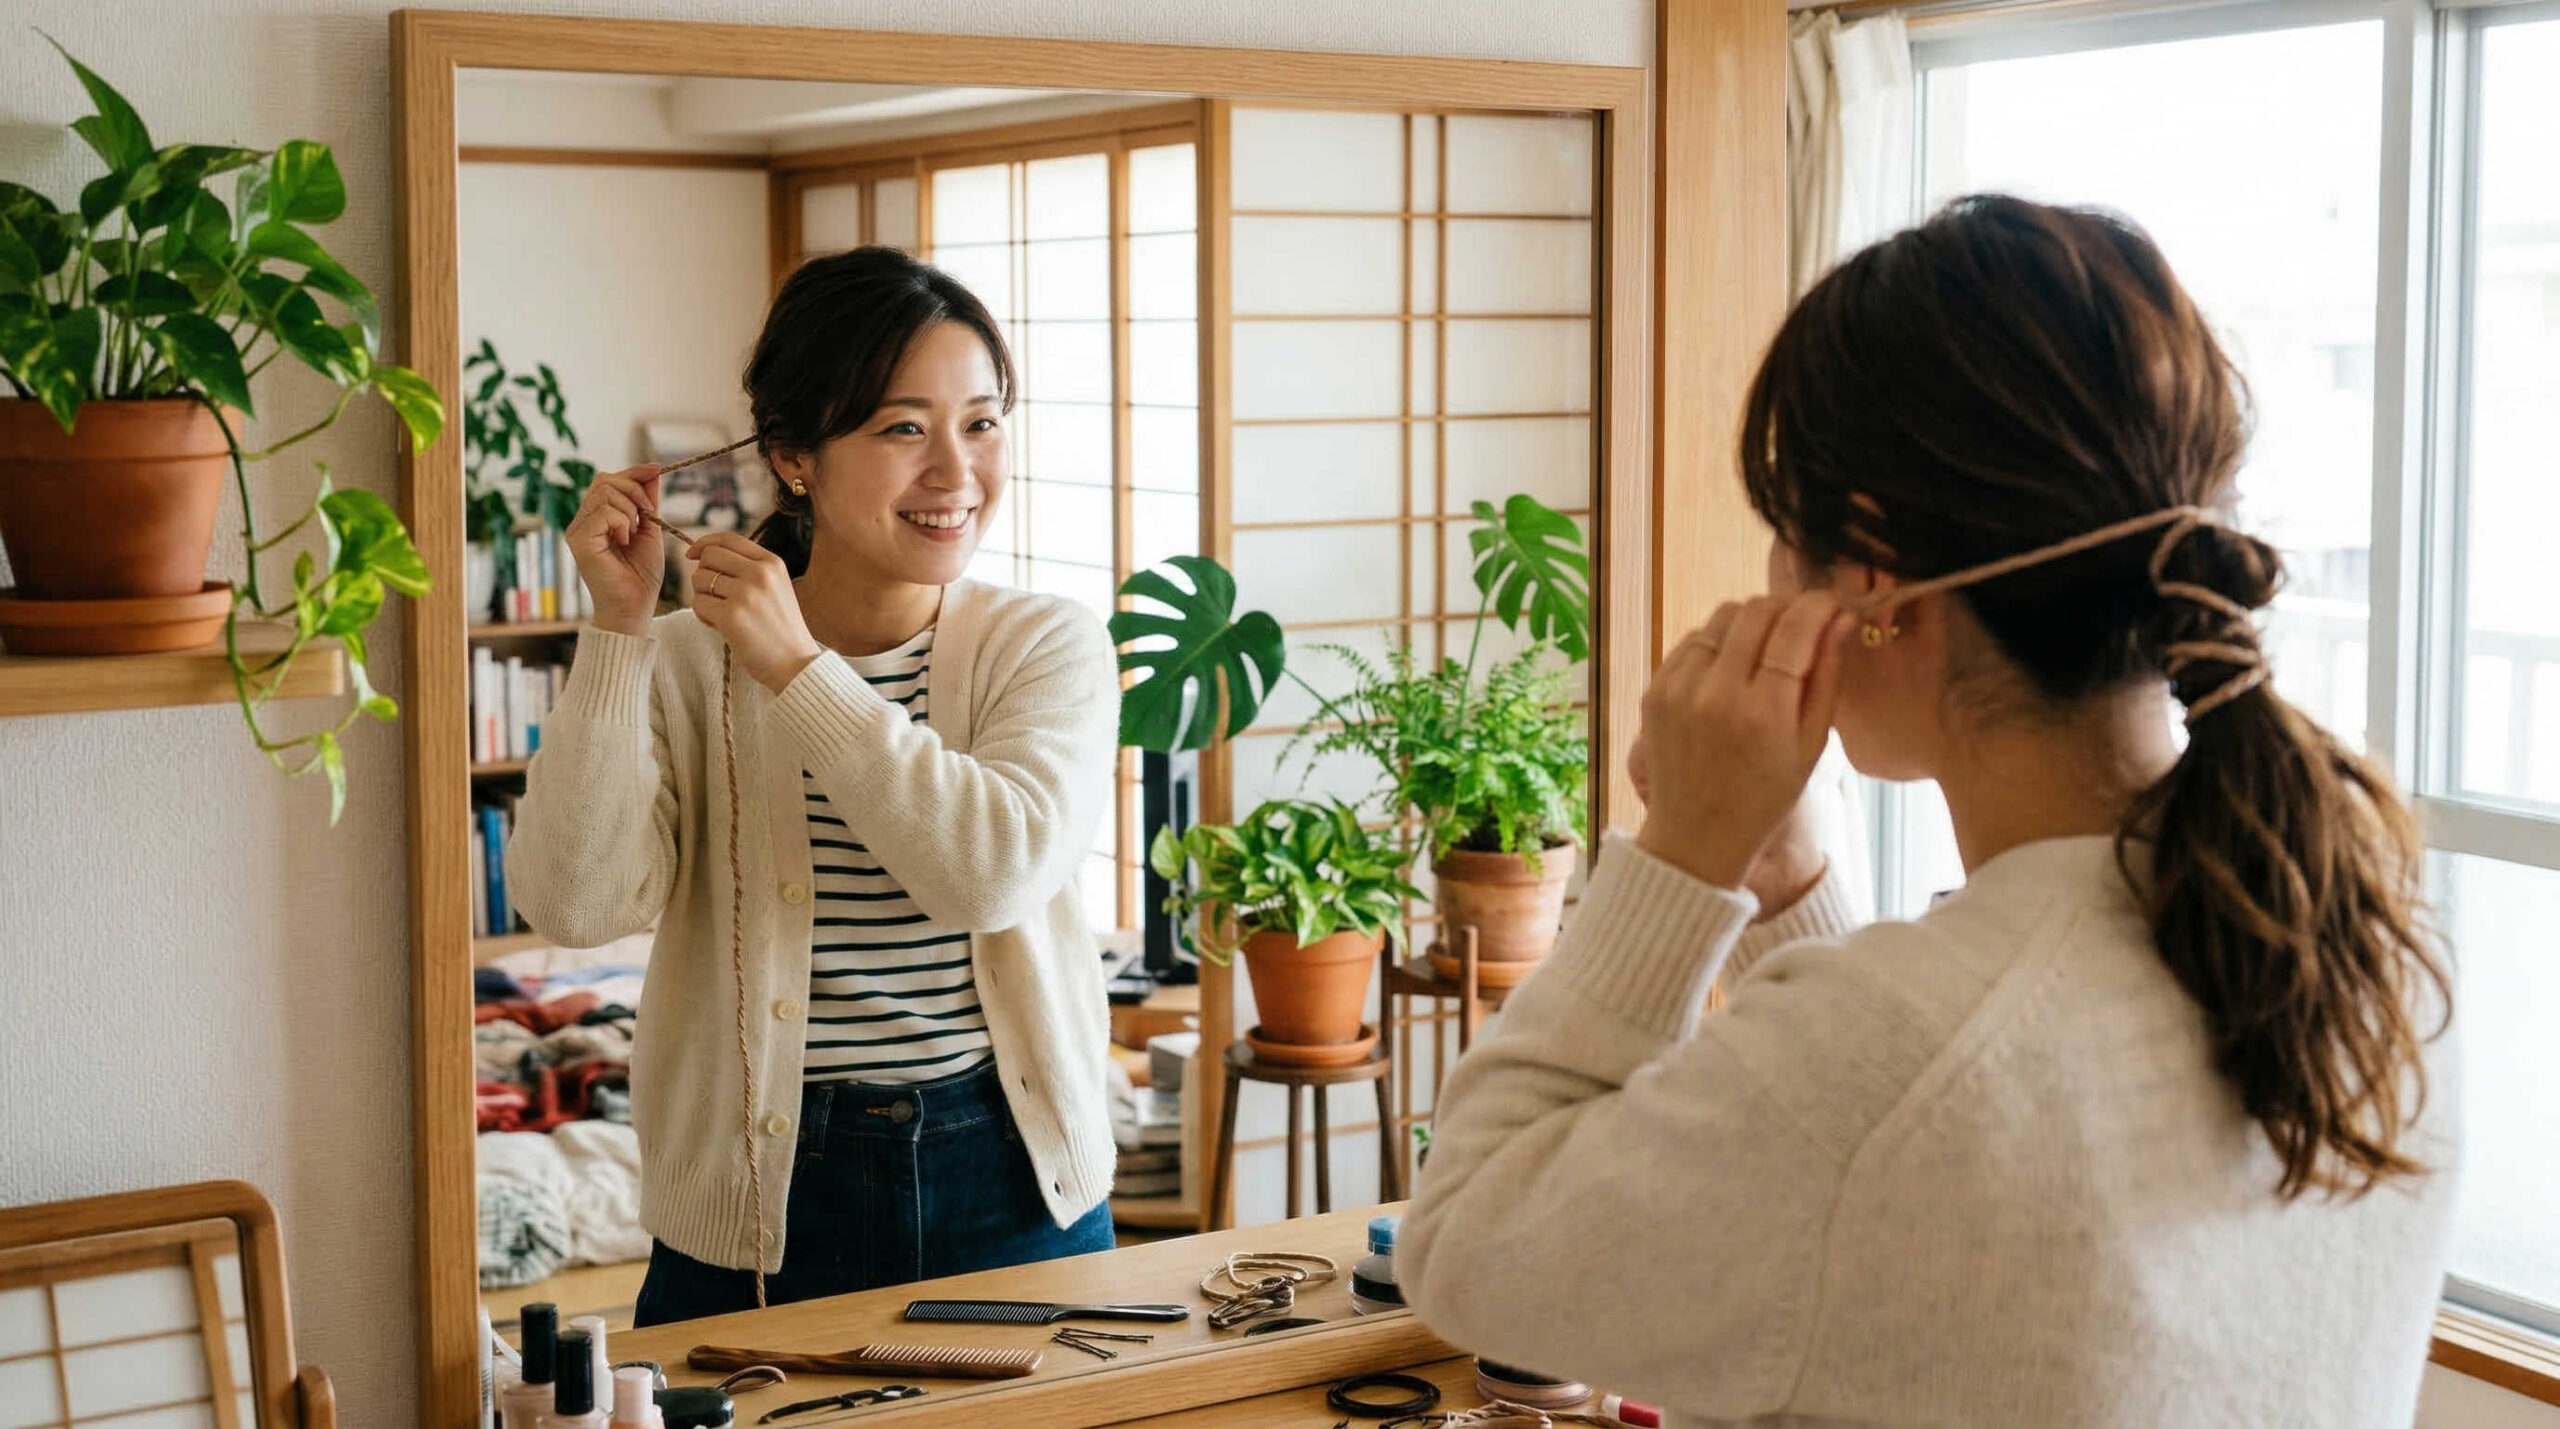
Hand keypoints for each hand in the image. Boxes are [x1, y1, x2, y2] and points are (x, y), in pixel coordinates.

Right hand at [566, 465, 666, 635]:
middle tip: (647, 514)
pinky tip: (624, 541)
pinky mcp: (579, 541)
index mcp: (596, 516)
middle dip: (634, 489)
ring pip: (605, 493)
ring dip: (630, 510)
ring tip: (632, 534)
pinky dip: (622, 522)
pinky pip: (603, 512)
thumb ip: (648, 500)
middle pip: (604, 479)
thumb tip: (652, 469)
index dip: (633, 471)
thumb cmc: (641, 574)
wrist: (635, 606)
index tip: (656, 469)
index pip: (607, 479)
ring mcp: (577, 530)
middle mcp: (582, 521)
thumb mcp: (650, 529)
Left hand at [687, 531, 823, 691]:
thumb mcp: (775, 587)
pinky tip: (721, 627)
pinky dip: (703, 616)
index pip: (728, 538)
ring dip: (703, 597)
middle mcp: (759, 573)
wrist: (795, 663)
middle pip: (709, 556)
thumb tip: (703, 553)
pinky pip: (698, 604)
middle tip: (715, 596)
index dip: (705, 543)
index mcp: (772, 563)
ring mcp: (745, 594)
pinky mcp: (731, 616)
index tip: (692, 554)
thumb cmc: (780, 628)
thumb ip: (748, 568)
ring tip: (722, 615)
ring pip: (699, 580)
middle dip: (703, 574)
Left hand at [1633, 592, 1852, 892]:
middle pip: (1757, 610)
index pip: (1796, 626)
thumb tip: (1842, 620)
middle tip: (1800, 627)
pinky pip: (1693, 640)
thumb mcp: (1812, 745)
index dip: (1819, 605)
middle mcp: (1718, 693)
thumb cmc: (1765, 797)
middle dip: (1786, 609)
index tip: (1831, 606)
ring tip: (1764, 653)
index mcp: (1765, 712)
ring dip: (1750, 623)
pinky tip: (1730, 672)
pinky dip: (1717, 644)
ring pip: (1722, 617)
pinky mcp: (1655, 690)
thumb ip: (1828, 677)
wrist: (1696, 837)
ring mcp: (1680, 689)